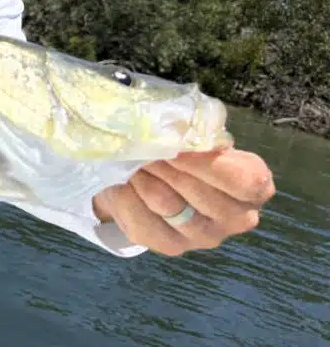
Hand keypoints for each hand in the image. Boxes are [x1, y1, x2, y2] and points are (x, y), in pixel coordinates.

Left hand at [92, 148, 274, 255]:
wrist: (161, 180)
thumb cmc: (188, 153)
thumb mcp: (199, 137)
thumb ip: (196, 133)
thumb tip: (174, 129)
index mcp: (254, 188)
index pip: (243, 181)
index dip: (206, 162)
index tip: (175, 145)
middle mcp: (236, 219)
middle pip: (198, 192)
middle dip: (164, 163)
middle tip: (141, 145)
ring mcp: (204, 237)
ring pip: (165, 203)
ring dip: (142, 176)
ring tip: (130, 158)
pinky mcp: (171, 246)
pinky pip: (141, 221)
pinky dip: (126, 196)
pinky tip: (122, 181)